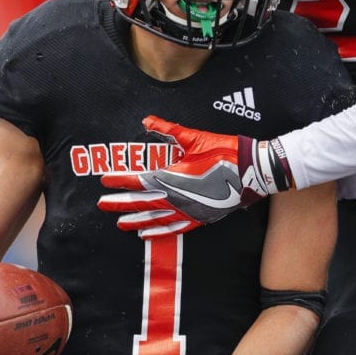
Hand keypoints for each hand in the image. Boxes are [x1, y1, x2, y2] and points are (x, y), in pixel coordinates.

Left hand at [97, 116, 293, 237]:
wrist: (253, 171)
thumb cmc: (225, 151)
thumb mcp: (195, 138)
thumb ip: (168, 130)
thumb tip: (146, 121)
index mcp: (174, 177)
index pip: (139, 180)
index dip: (120, 180)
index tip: (104, 180)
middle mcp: (177, 198)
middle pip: (142, 202)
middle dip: (120, 203)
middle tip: (102, 204)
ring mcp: (189, 211)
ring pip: (155, 219)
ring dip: (136, 220)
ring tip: (119, 224)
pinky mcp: (200, 218)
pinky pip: (174, 228)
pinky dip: (158, 232)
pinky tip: (146, 234)